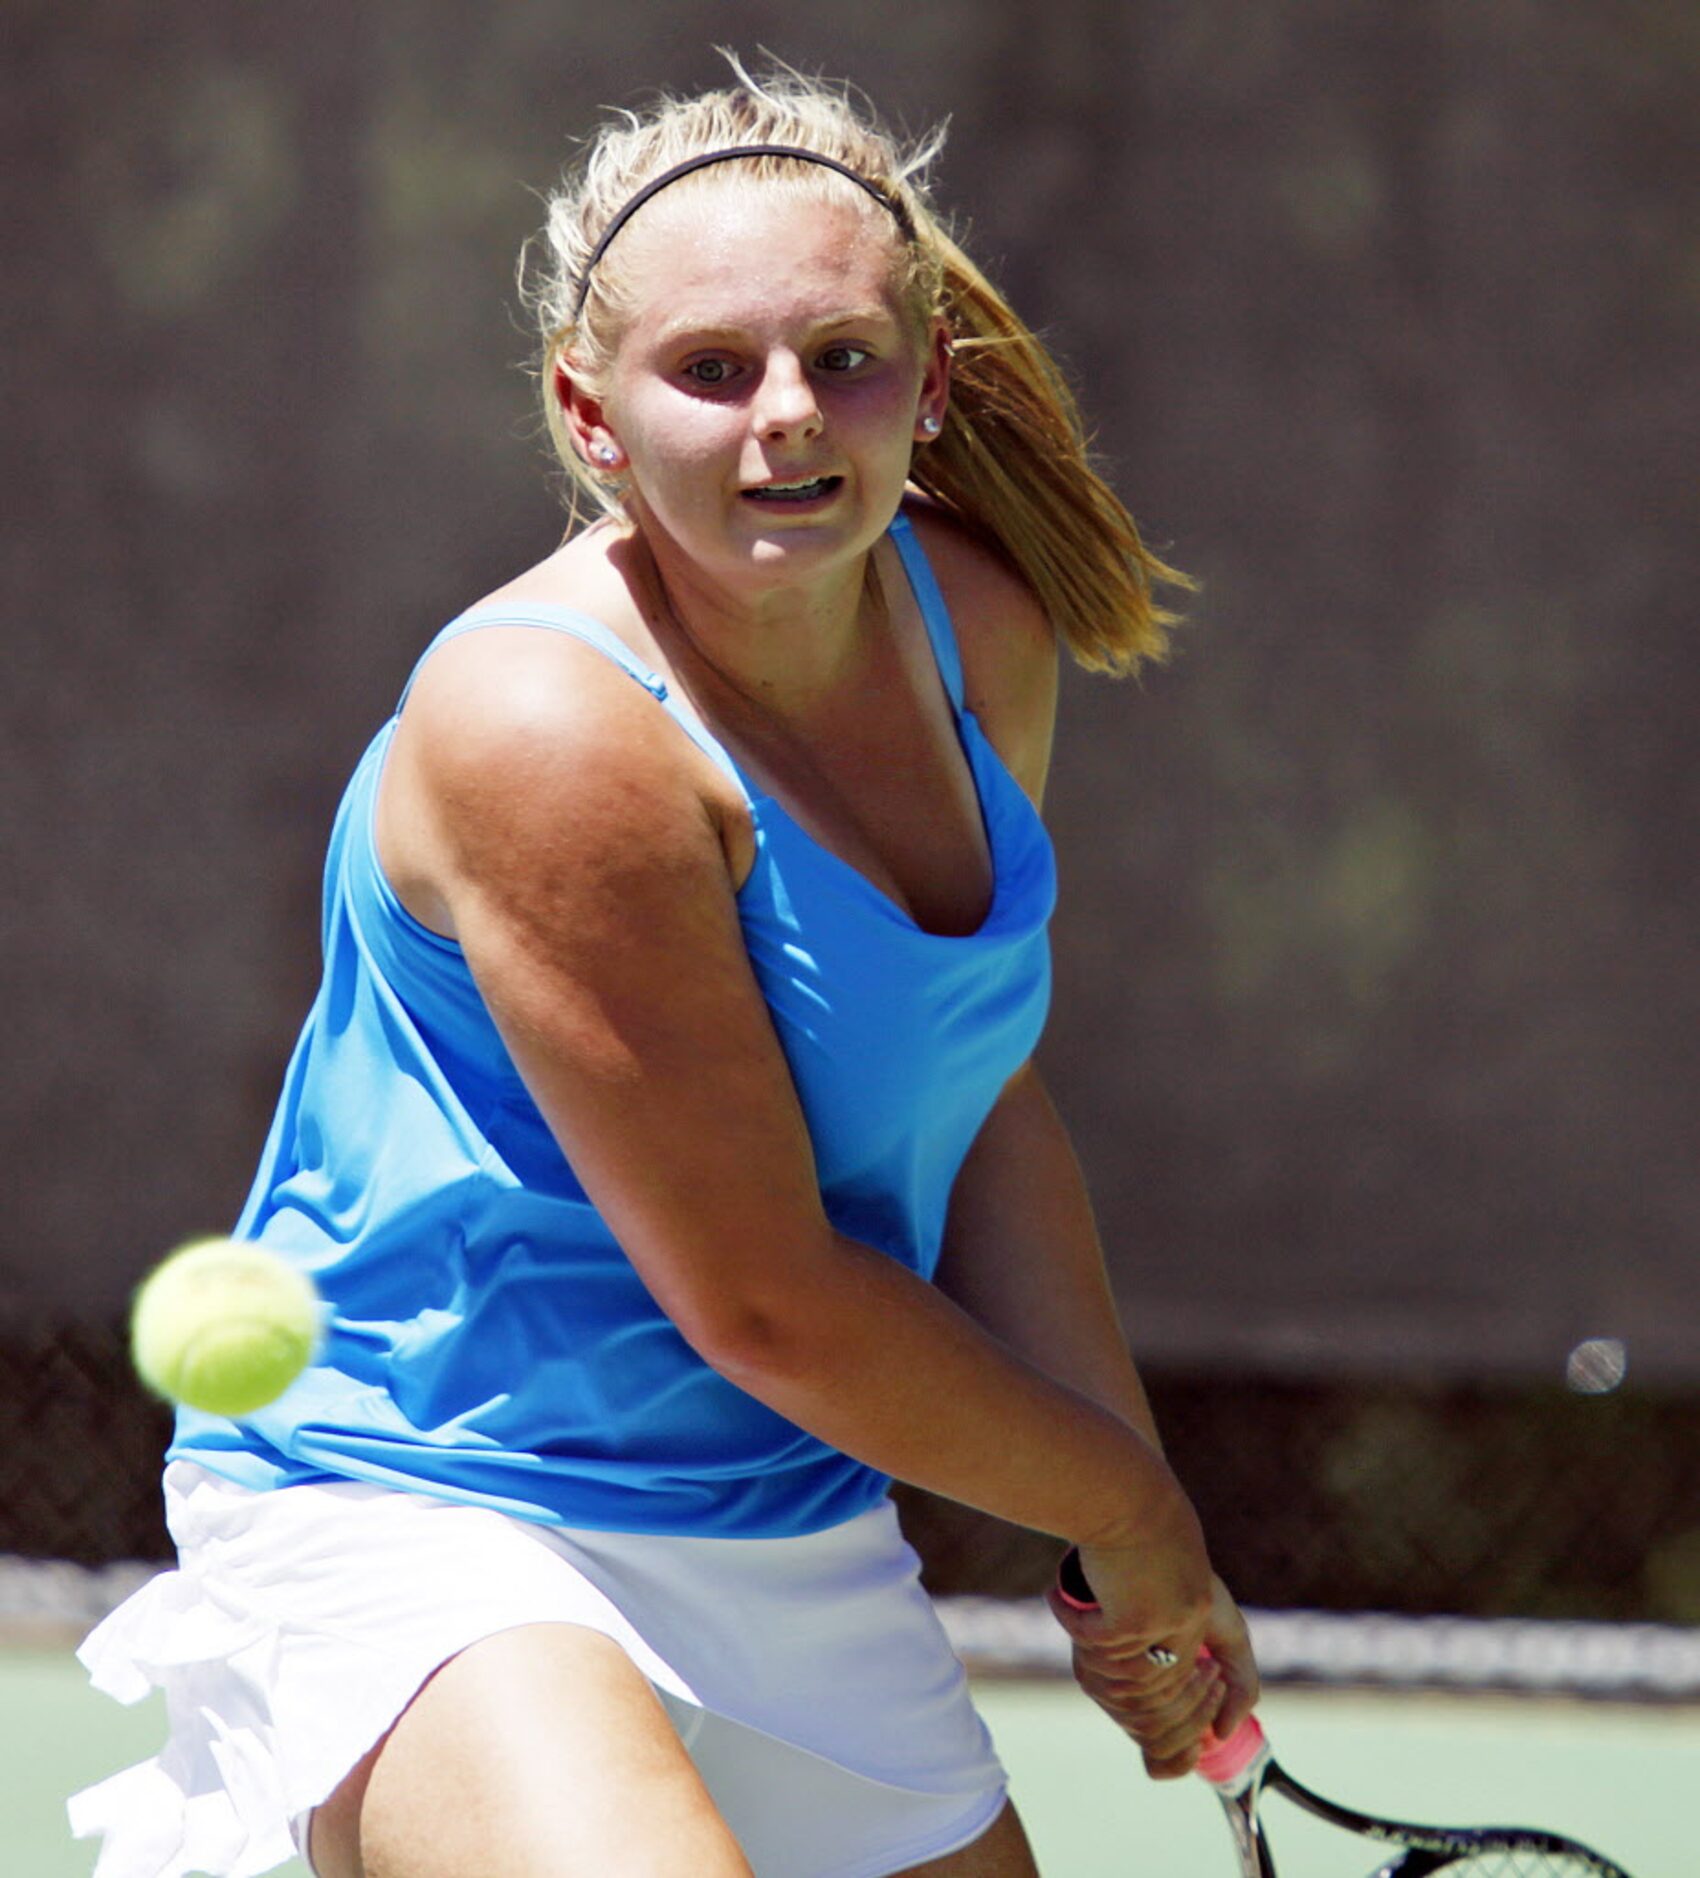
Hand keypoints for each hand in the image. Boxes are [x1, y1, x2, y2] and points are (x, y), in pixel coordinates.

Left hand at [1048, 1545, 1254, 1780]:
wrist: (1145, 1528)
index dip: (1185, 1750)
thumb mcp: (1226, 1631)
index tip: (1213, 1709)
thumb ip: (1241, 1681)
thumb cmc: (1186, 1579)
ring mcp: (1099, 1670)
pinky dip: (1166, 1680)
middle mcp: (1114, 1689)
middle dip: (1192, 1713)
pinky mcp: (1093, 1645)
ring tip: (1204, 1666)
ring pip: (1143, 1716)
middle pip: (1153, 1736)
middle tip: (1211, 1676)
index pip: (1159, 1757)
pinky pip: (1130, 1687)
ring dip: (1184, 1698)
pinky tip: (1190, 1658)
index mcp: (1142, 1693)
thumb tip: (1222, 1735)